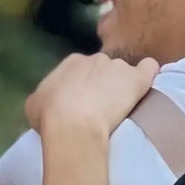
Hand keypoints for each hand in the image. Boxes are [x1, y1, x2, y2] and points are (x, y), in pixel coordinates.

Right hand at [26, 53, 158, 138]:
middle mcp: (96, 58)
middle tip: (102, 108)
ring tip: (122, 106)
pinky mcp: (137, 78)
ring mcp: (118, 67)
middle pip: (104, 69)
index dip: (84, 86)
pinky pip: (149, 68)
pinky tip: (146, 86)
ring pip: (124, 72)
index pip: (82, 69)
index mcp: (72, 62)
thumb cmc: (50, 117)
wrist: (73, 126)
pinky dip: (148, 75)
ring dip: (123, 85)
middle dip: (104, 85)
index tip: (84, 103)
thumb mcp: (35, 104)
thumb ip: (46, 94)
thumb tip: (49, 98)